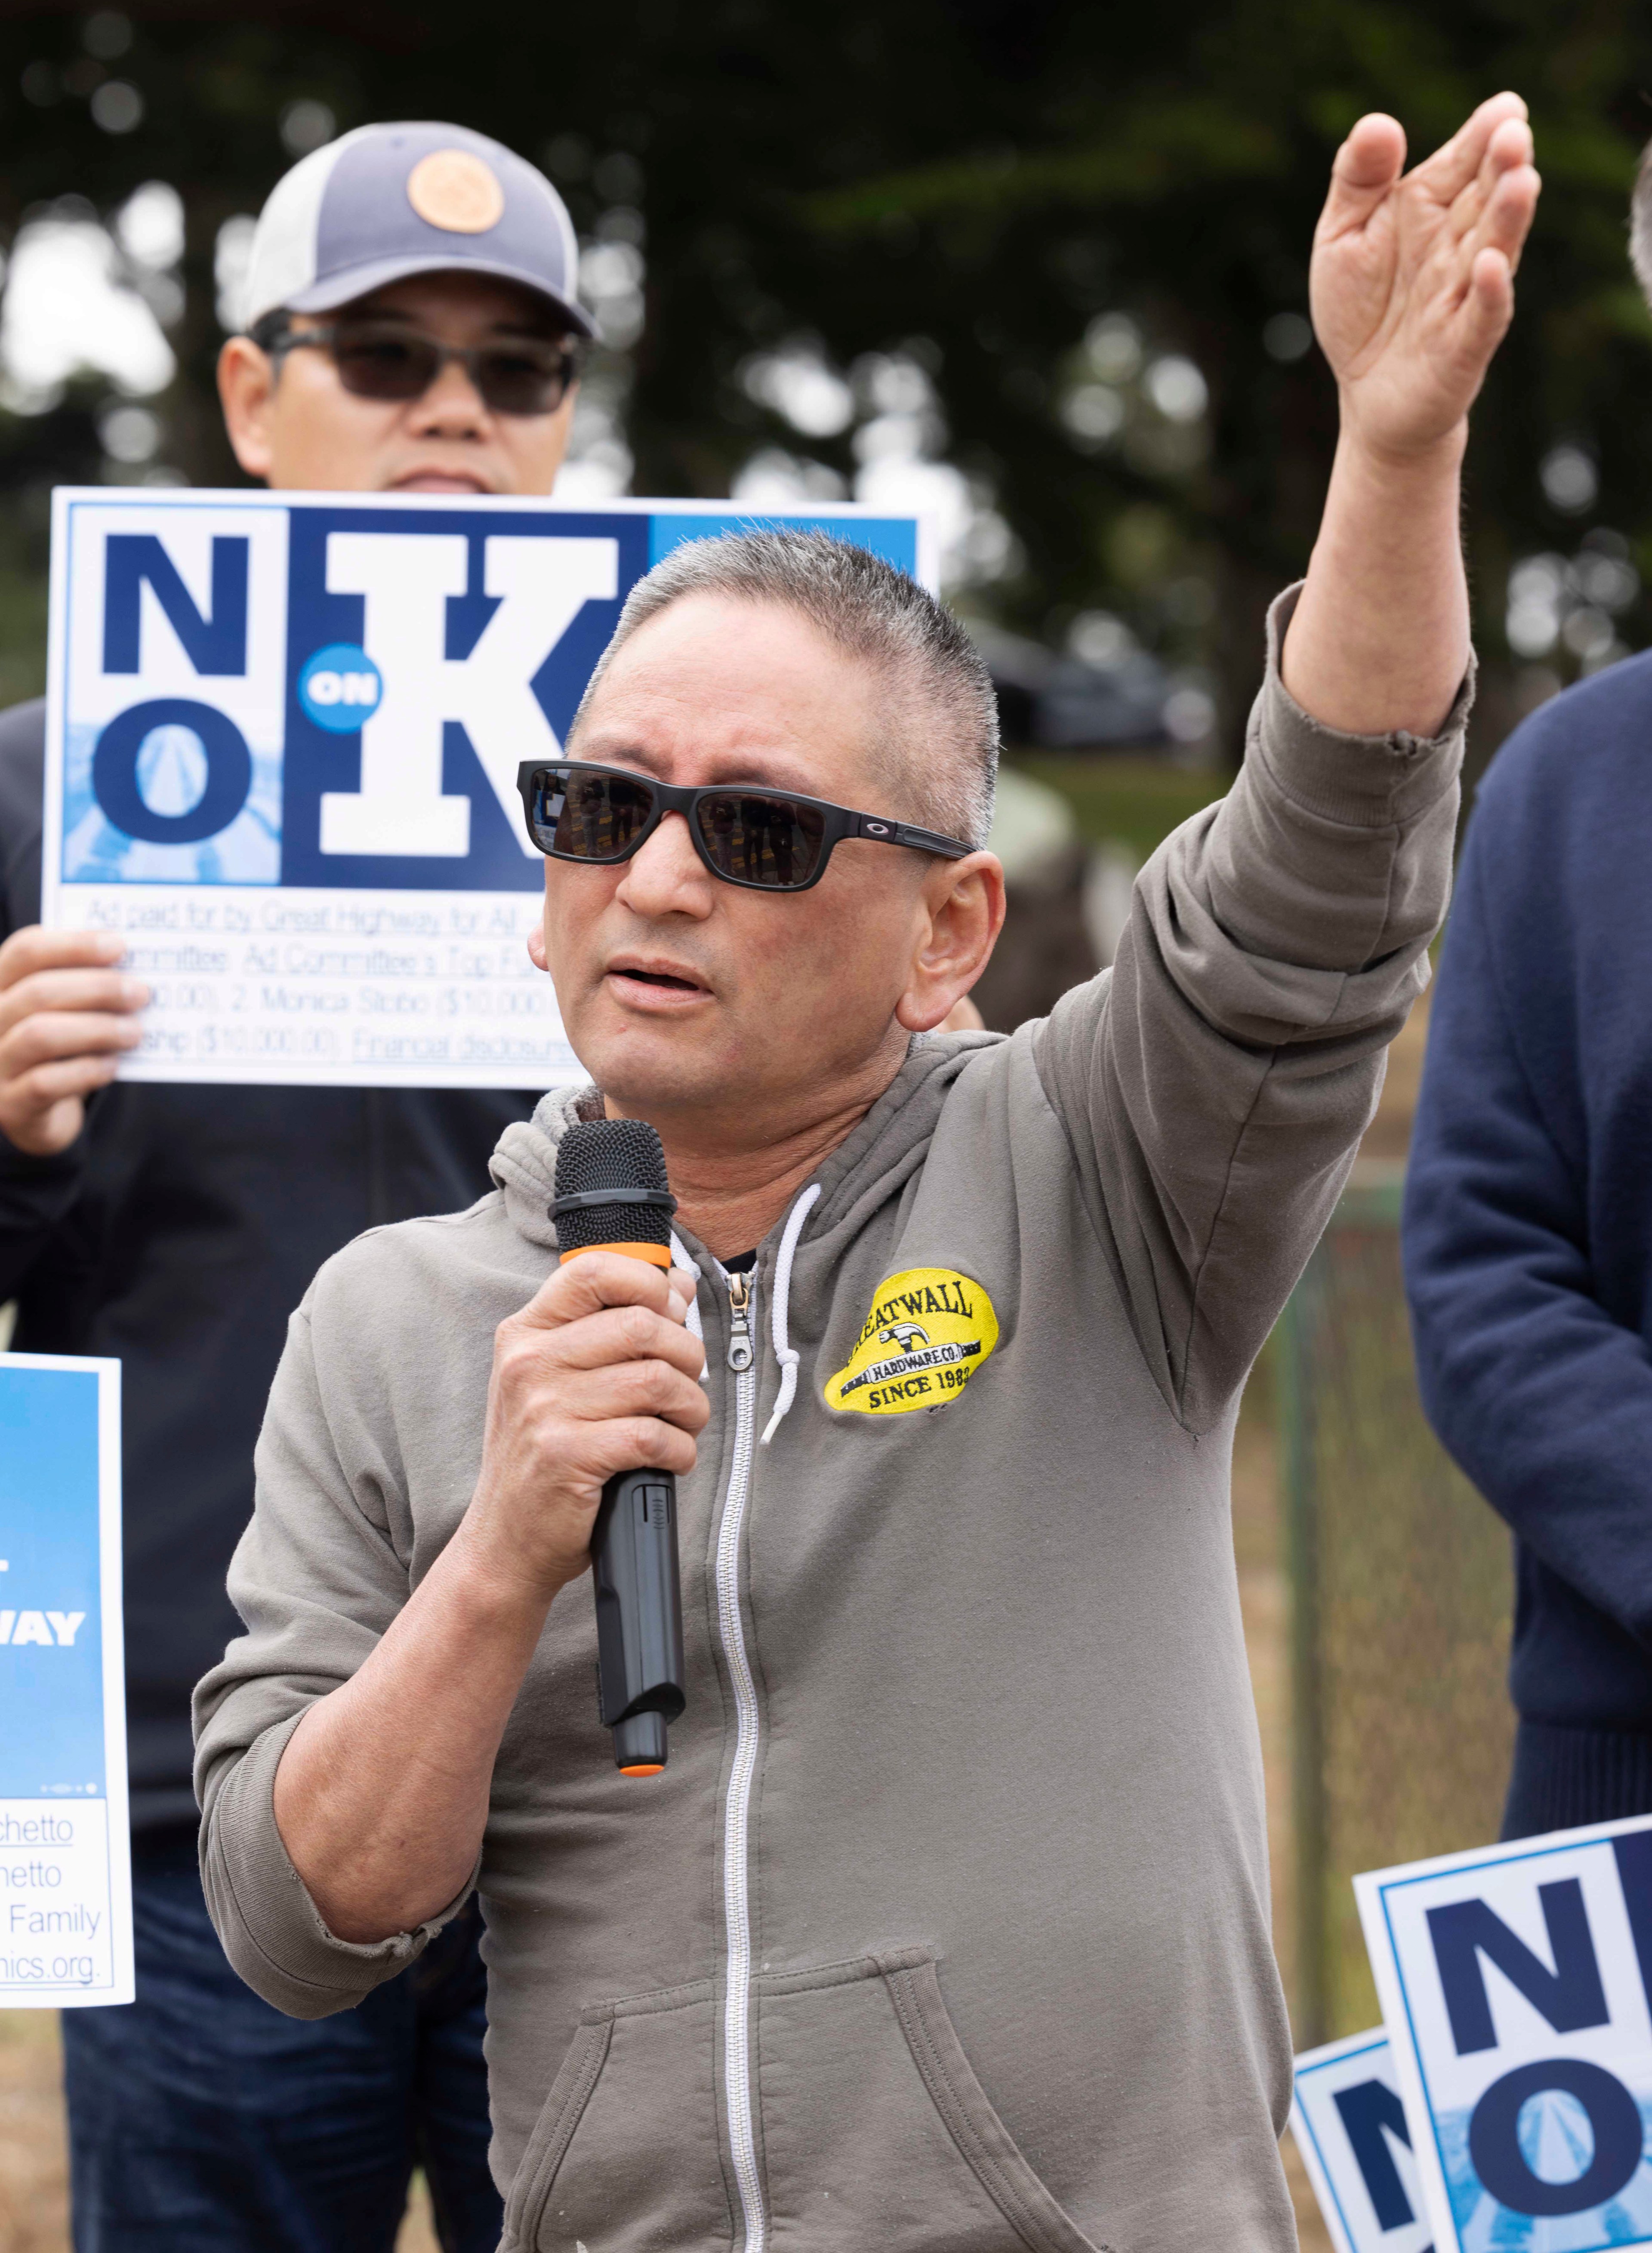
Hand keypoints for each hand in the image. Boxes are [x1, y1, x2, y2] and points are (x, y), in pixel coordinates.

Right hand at [0, 926, 147, 1155]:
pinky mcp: (10, 1105)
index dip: (74, 945)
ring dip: (97, 1029)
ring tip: (134, 1032)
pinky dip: (86, 1071)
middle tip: (140, 993)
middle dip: (97, 988)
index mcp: (1, 985)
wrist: (39, 1113)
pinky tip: (112, 1066)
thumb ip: (86, 987)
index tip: (120, 946)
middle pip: (37, 991)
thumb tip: (133, 970)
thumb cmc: (61, 1049)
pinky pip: (45, 1083)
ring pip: (40, 1035)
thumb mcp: (66, 1011)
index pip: (26, 950)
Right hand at [458, 1252, 707, 1604]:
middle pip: (643, 1325)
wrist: (505, 1541)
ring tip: (682, 1425)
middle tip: (685, 1386)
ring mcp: (543, 1409)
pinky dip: (680, 1450)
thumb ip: (614, 1327)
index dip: (649, 1283)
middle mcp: (529, 1363)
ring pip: (658, 1380)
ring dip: (691, 1407)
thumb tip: (675, 1284)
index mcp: (527, 1333)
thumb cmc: (544, 1456)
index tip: (669, 1314)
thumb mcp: (561, 1380)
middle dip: (687, 1355)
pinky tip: (671, 1459)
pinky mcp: (566, 1456)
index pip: (594, 1269)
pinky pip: (654, 1435)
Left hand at [1310, 94, 1539, 461]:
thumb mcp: (1342, 237)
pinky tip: (1492, 265)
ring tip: (1521, 179)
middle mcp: (1457, 245)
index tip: (1506, 108)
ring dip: (1508, 218)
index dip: (1482, 135)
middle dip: (1502, 167)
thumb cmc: (1360, 308)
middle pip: (1485, 199)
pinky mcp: (1463, 346)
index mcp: (1429, 208)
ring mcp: (1465, 294)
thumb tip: (1379, 123)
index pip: (1461, 163)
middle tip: (1515, 135)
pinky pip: (1481, 317)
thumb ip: (1358, 181)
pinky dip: (1490, 293)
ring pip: (1493, 249)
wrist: (1366, 395)